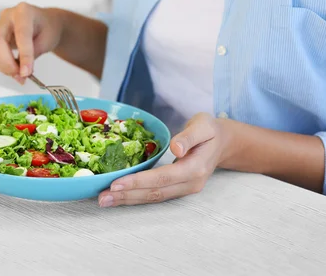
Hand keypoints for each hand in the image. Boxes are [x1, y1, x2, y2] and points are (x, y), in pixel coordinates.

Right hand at [0, 2, 63, 83]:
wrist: (44, 24)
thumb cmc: (47, 28)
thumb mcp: (48, 40)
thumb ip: (33, 54)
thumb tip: (22, 71)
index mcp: (23, 12)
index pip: (21, 34)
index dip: (24, 55)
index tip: (26, 72)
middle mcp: (7, 16)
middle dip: (7, 63)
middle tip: (20, 75)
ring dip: (2, 66)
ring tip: (18, 74)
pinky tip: (11, 68)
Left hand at [98, 113, 234, 206]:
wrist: (223, 142)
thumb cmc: (210, 130)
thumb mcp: (203, 126)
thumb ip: (189, 137)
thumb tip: (176, 148)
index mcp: (195, 168)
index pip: (163, 177)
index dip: (138, 182)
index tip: (116, 183)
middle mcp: (190, 183)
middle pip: (154, 193)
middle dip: (127, 196)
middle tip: (102, 198)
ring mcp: (184, 189)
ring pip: (153, 198)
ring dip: (128, 200)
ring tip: (105, 200)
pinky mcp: (177, 189)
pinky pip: (155, 195)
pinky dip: (135, 196)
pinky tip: (119, 196)